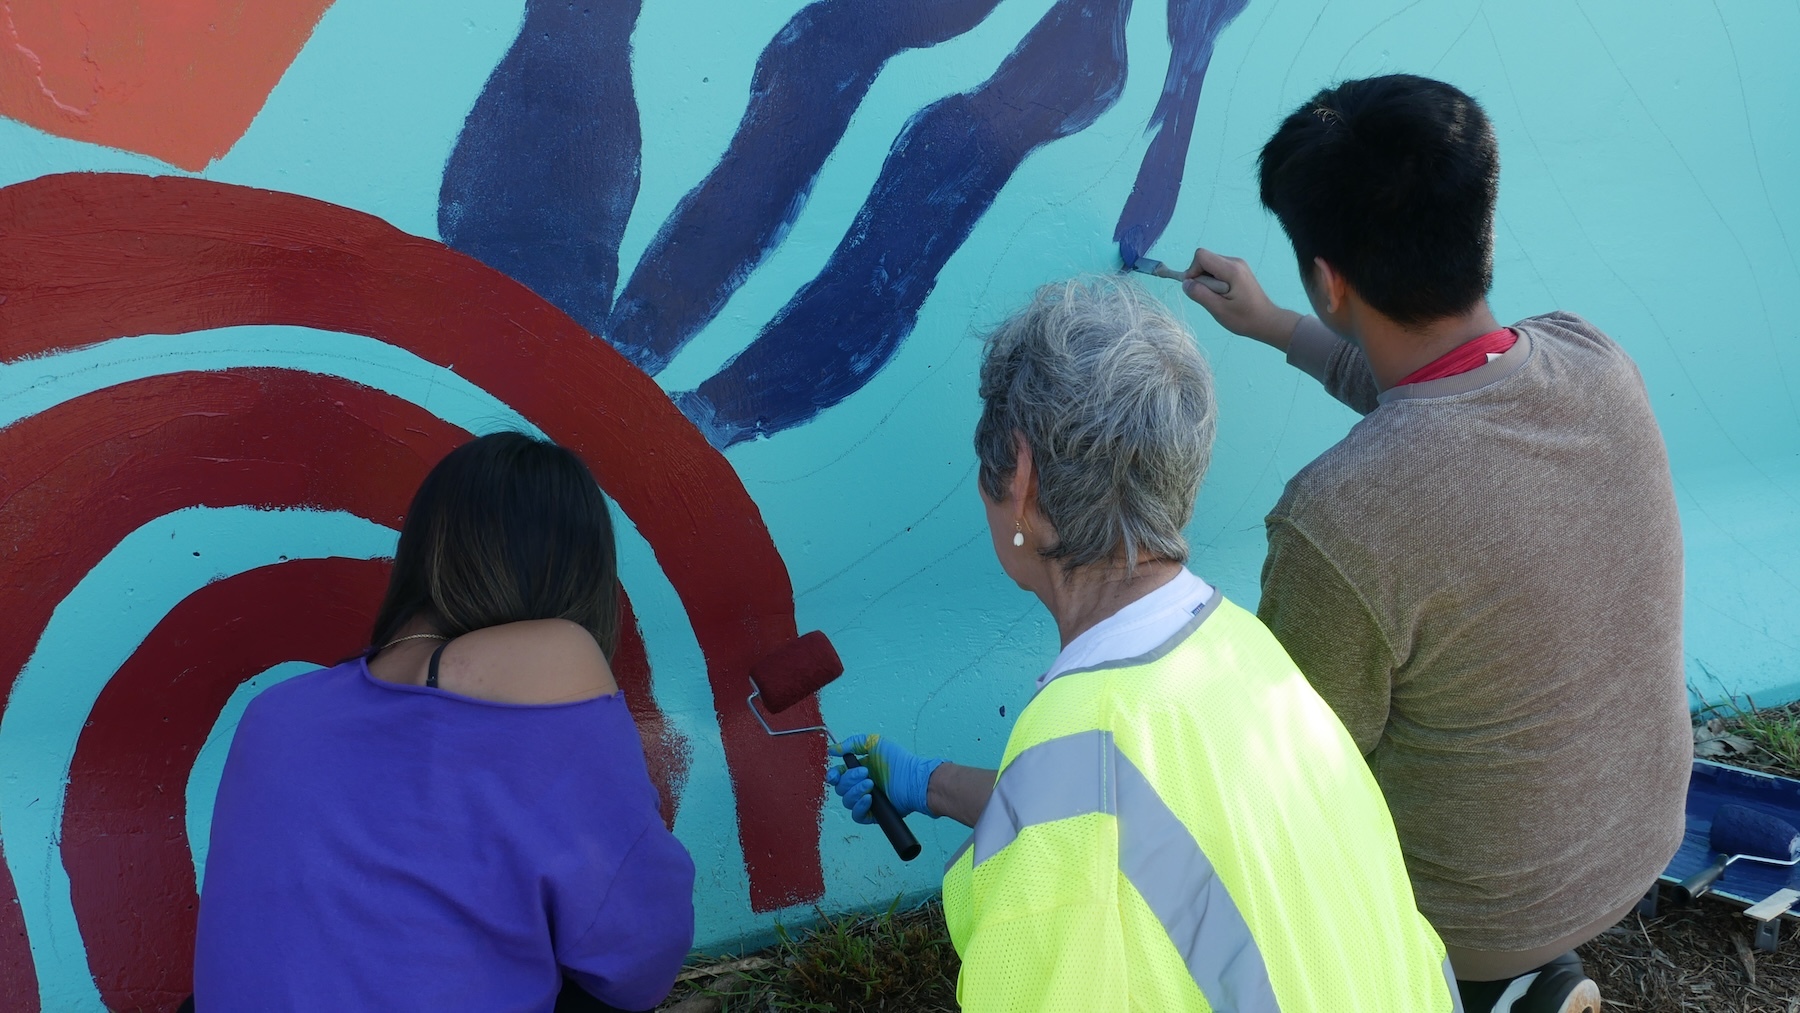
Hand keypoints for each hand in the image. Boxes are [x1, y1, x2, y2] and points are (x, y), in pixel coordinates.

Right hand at [826, 733, 942, 821]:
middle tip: (866, 773)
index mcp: (859, 771)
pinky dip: (860, 806)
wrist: (913, 780)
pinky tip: (869, 798)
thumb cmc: (899, 762)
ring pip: (847, 801)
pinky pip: (857, 815)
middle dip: (850, 780)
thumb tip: (833, 750)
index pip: (838, 776)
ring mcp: (866, 801)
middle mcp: (861, 786)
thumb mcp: (875, 743)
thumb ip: (853, 743)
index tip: (835, 774)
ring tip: (871, 785)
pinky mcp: (873, 814)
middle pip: (841, 788)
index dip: (833, 776)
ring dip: (856, 791)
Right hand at [1180, 248, 1301, 350]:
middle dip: (1201, 278)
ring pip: (1210, 265)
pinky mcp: (1238, 270)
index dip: (1193, 271)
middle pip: (1205, 259)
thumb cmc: (1244, 318)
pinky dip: (1214, 282)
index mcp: (1231, 269)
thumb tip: (1185, 283)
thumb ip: (1200, 294)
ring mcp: (1238, 265)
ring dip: (1207, 281)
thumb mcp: (1219, 310)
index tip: (1197, 289)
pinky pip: (1217, 270)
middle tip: (1211, 297)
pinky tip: (1224, 295)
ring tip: (1219, 298)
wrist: (1266, 321)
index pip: (1201, 256)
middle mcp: (1235, 261)